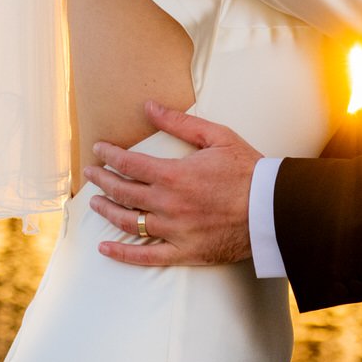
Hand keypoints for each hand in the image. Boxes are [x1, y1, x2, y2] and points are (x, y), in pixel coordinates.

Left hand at [85, 100, 260, 266]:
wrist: (272, 209)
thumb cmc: (247, 169)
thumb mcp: (217, 136)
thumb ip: (179, 122)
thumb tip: (149, 106)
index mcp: (173, 174)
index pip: (129, 163)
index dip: (109, 155)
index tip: (98, 150)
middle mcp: (168, 204)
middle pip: (123, 192)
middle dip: (102, 180)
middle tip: (89, 173)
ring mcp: (173, 230)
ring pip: (128, 222)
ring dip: (107, 211)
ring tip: (95, 203)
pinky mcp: (183, 252)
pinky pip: (146, 256)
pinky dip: (122, 253)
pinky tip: (105, 248)